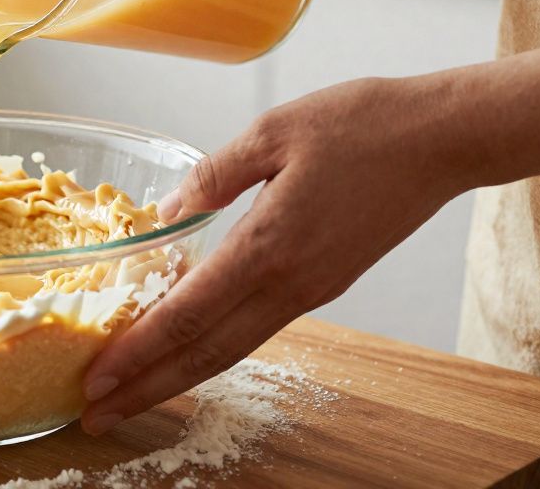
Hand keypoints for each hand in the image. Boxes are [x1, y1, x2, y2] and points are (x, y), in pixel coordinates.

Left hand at [78, 76, 473, 434]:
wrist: (442, 141)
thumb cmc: (364, 126)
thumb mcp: (273, 130)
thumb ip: (214, 173)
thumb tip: (167, 211)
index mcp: (269, 246)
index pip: (188, 314)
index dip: (138, 351)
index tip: (97, 377)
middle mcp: (289, 283)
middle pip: (206, 352)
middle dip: (147, 387)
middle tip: (96, 413)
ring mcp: (310, 289)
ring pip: (233, 347)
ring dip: (178, 376)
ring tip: (132, 395)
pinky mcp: (323, 284)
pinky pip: (257, 327)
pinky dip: (213, 347)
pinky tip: (186, 347)